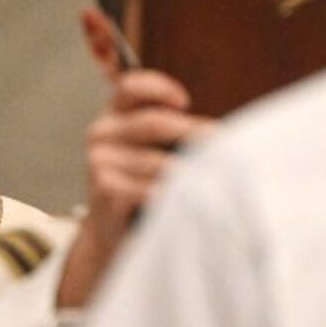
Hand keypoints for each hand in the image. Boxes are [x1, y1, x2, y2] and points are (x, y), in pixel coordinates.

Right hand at [56, 69, 214, 307]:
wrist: (110, 239)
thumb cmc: (141, 190)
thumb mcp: (150, 155)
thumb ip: (170, 135)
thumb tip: (219, 136)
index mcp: (113, 118)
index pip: (130, 87)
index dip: (159, 87)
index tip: (185, 102)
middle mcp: (101, 134)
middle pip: (156, 123)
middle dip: (196, 134)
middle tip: (225, 145)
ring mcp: (99, 162)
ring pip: (160, 163)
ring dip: (192, 174)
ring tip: (215, 181)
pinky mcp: (105, 190)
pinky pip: (152, 190)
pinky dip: (175, 198)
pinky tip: (188, 205)